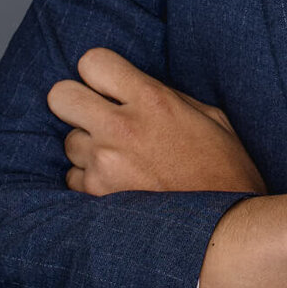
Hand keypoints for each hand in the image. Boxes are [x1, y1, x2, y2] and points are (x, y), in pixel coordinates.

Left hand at [47, 48, 266, 196]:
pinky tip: (118, 184)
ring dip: (87, 147)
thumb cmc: (224, 168)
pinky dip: (89, 180)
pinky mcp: (97, 197)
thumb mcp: (207, 116)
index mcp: (152, 99)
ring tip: (120, 159)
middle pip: (60, 96)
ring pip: (67, 141)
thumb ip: (164, 96)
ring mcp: (105, 164)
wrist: (226, 226)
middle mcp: (122, 127)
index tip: (110, 86)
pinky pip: (73, 178)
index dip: (99, 72)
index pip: (92, 61)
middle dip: (75, 103)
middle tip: (96, 116)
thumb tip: (134, 89)